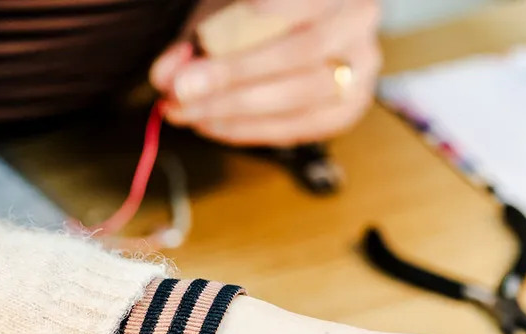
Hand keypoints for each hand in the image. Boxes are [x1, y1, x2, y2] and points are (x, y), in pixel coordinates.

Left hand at [150, 0, 381, 147]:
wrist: (310, 21)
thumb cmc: (267, 7)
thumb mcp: (229, 4)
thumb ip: (198, 33)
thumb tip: (164, 77)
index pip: (306, 1)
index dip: (271, 11)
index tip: (213, 34)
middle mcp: (359, 23)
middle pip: (300, 53)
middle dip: (234, 76)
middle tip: (182, 91)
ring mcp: (361, 72)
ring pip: (300, 98)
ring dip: (237, 111)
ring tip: (190, 113)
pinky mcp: (347, 110)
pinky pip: (298, 128)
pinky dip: (251, 130)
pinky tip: (214, 126)